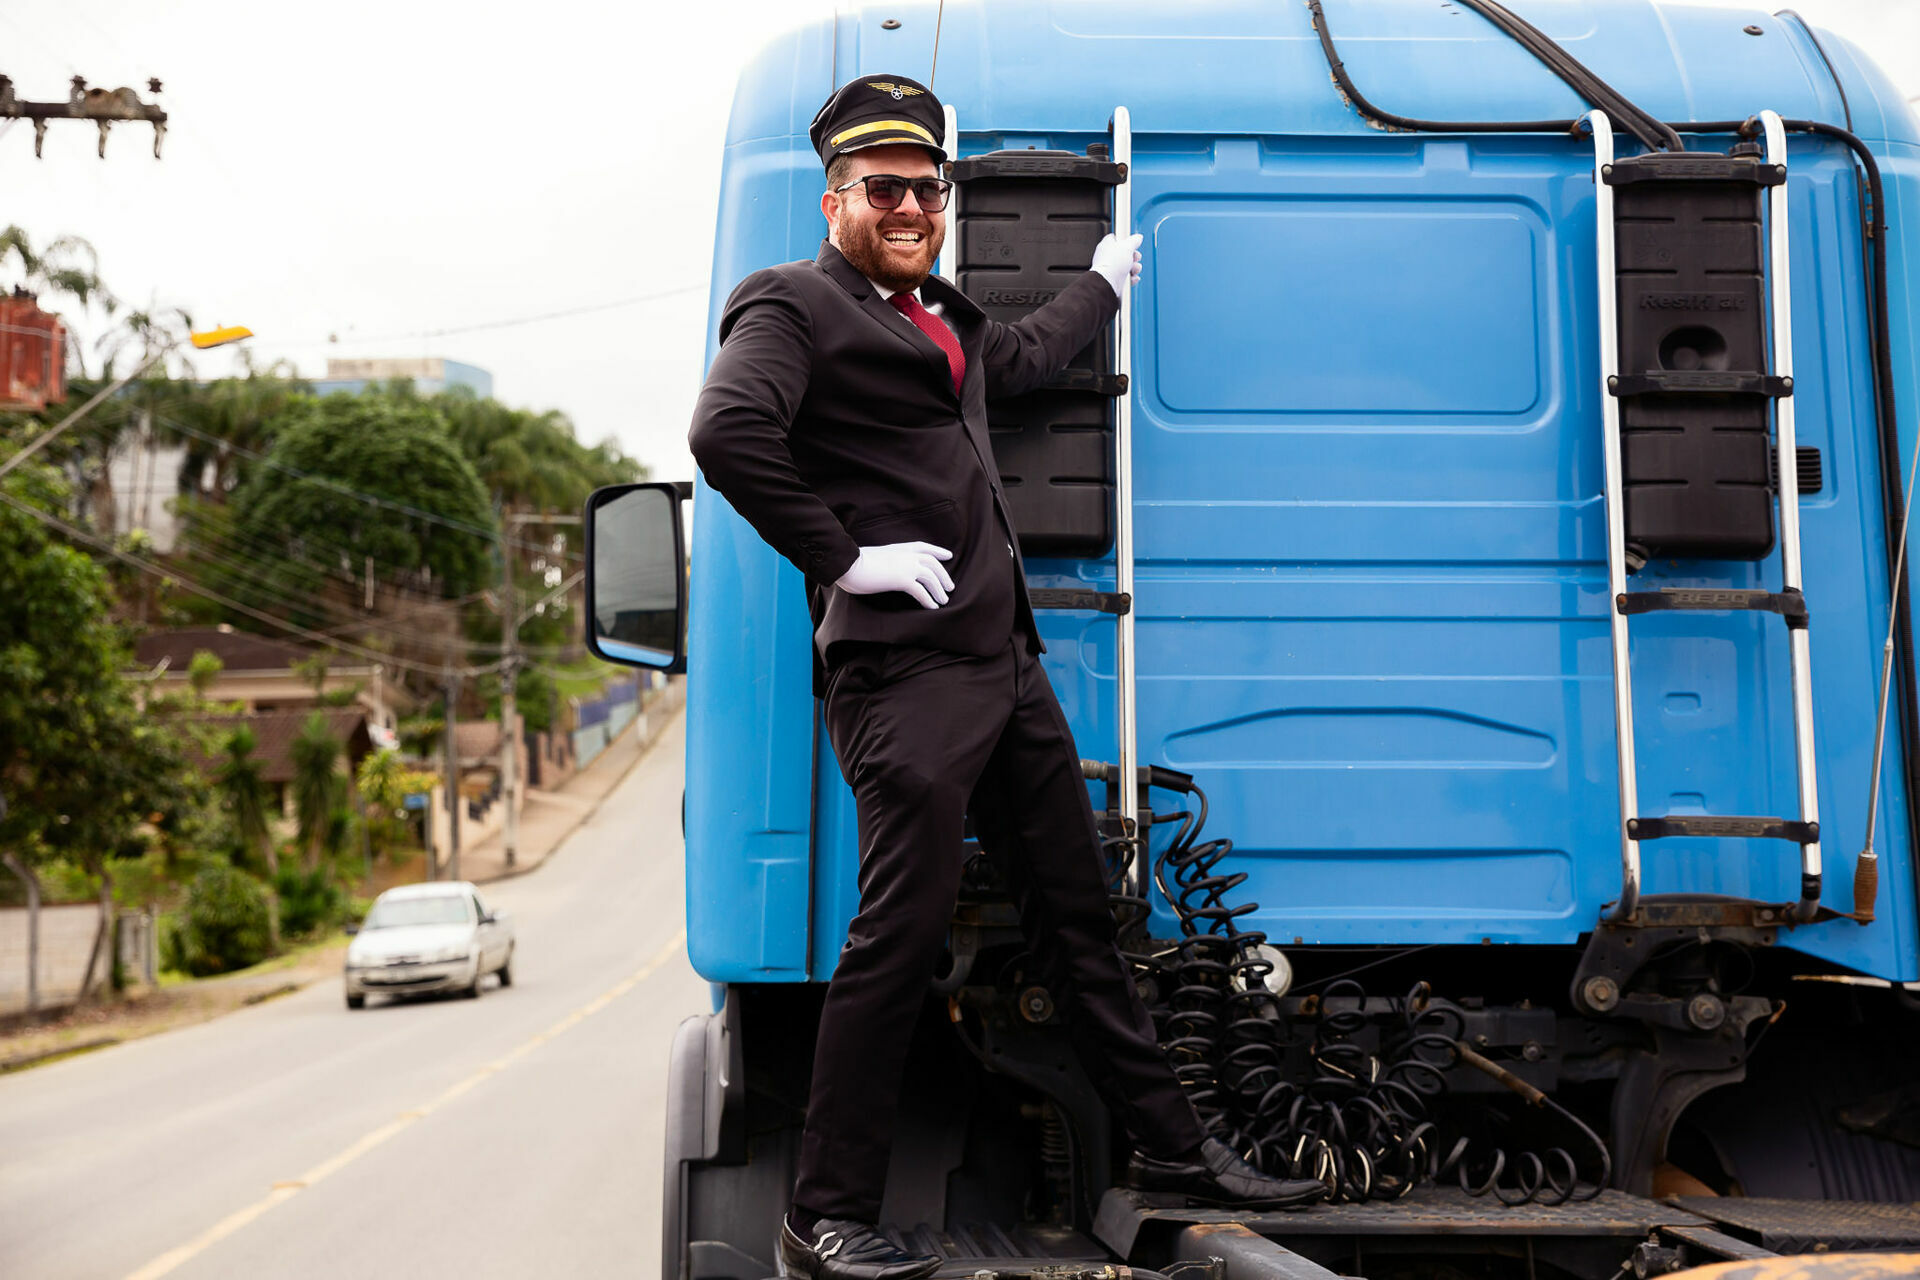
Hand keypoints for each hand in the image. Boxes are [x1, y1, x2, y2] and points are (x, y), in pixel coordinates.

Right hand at [835, 542, 954, 608]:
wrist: (849, 564)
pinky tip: (933, 607)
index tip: (948, 555)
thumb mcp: (875, 556)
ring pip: (931, 578)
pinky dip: (928, 600)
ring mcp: (906, 567)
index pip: (924, 547)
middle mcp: (907, 556)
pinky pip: (921, 592)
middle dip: (943, 575)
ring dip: (939, 590)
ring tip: (944, 600)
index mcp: (900, 548)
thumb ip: (886, 560)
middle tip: (950, 587)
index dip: (938, 551)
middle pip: (933, 563)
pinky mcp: (903, 580)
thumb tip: (885, 568)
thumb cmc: (854, 562)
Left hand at [1090, 232, 1143, 297]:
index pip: (1116, 238)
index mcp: (1106, 245)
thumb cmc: (1113, 263)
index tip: (1132, 243)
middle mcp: (1107, 257)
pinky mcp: (1114, 280)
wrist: (1108, 283)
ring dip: (1135, 268)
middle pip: (1124, 253)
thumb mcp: (1127, 246)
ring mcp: (1111, 269)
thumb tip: (1138, 237)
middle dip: (1134, 256)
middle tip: (1136, 257)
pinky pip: (1126, 277)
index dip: (1125, 240)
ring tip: (1135, 269)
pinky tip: (1133, 278)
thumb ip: (1134, 240)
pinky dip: (1131, 278)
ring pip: (1127, 266)